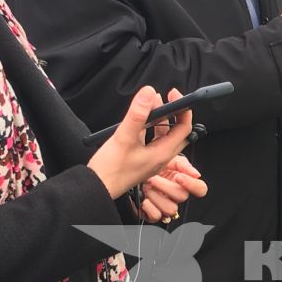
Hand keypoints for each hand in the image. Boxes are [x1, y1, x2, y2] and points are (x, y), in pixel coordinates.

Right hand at [88, 86, 196, 203]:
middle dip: (173, 112)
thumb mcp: (124, 138)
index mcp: (162, 153)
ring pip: (163, 135)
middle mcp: (160, 157)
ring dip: (160, 117)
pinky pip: (152, 140)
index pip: (184, 128)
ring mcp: (151, 158)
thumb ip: (136, 115)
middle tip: (163, 97)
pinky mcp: (141, 158)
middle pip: (176, 131)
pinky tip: (139, 119)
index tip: (173, 94)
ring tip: (150, 102)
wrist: (97, 188)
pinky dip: (149, 126)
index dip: (183, 109)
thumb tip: (148, 93)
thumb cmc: (111, 170)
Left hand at [136, 153, 206, 224]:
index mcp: (183, 183)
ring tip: (146, 187)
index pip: (200, 188)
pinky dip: (148, 207)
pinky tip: (143, 199)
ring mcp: (166, 206)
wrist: (131, 174)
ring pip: (171, 209)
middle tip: (153, 178)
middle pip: (182, 197)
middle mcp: (176, 196)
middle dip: (165, 186)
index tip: (179, 177)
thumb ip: (183, 164)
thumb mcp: (167, 159)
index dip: (192, 184)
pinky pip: (157, 216)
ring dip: (156, 197)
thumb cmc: (150, 167)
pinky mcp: (154, 215)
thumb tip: (196, 174)